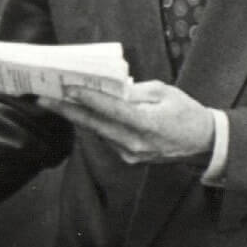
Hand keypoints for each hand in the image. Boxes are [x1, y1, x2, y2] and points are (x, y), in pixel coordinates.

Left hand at [38, 81, 214, 164]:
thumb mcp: (164, 92)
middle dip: (68, 110)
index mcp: (147, 124)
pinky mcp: (129, 158)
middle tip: (44, 99)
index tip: (67, 88)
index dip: (87, 98)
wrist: (203, 143)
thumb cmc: (186, 112)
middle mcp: (135, 143)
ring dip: (77, 116)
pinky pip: (106, 138)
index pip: (110, 109)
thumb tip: (110, 89)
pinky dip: (93, 124)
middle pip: (95, 124)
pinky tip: (79, 112)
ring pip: (98, 132)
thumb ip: (135, 92)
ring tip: (55, 102)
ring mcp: (130, 153)